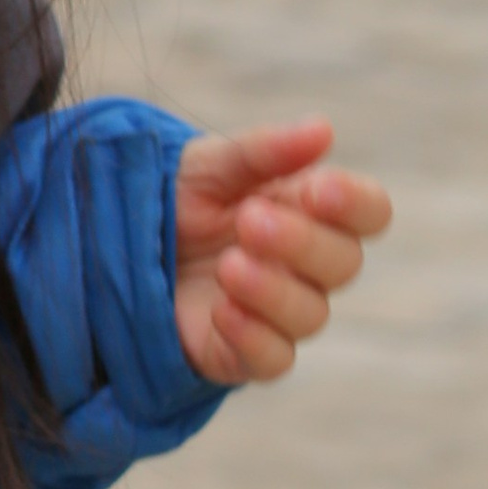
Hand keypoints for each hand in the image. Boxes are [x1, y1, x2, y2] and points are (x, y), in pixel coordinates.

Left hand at [172, 117, 391, 386]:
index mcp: (310, 210)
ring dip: (273, 290)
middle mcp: (306, 265)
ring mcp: (279, 312)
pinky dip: (252, 336)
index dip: (354, 204)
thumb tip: (323, 129)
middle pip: (344, 263)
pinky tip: (222, 310)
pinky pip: (272, 359)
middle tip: (249, 221)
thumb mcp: (209, 164)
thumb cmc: (178, 198)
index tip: (317, 190)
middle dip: (301, 242)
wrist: (118, 243)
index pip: (369, 212)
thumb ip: (263, 151)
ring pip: (311, 314)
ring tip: (228, 264)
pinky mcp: (245, 353)